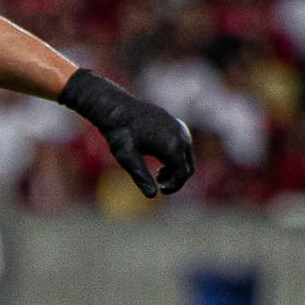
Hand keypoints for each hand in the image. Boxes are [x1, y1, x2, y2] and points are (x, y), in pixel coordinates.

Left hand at [56, 69, 194, 196]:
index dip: (174, 186)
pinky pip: (183, 144)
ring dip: (177, 168)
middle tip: (159, 184)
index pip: (183, 174)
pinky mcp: (175, 122)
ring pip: (187, 155)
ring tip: (158, 173)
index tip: (160, 190)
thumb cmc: (120, 133)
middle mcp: (181, 135)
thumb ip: (141, 177)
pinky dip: (176, 156)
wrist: (116, 108)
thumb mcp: (128, 158)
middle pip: (189, 166)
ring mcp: (179, 127)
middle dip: (177, 179)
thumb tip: (153, 196)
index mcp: (172, 145)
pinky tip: (159, 157)